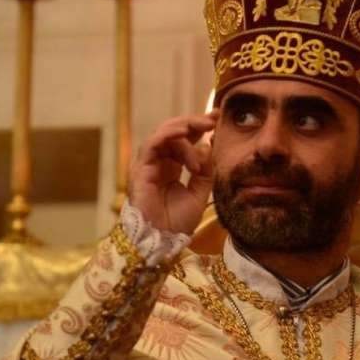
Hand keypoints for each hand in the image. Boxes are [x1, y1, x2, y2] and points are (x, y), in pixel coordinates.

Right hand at [128, 111, 217, 234]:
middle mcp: (158, 163)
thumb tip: (208, 146)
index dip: (199, 127)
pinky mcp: (140, 169)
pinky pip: (152, 144)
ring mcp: (148, 165)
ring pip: (163, 134)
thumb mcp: (200, 194)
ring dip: (184, 128)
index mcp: (171, 167)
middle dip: (194, 122)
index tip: (218, 117)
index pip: (184, 140)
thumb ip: (205, 171)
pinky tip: (185, 135)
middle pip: (173, 132)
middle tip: (213, 118)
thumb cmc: (177, 223)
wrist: (162, 241)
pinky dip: (168, 136)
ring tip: (203, 127)